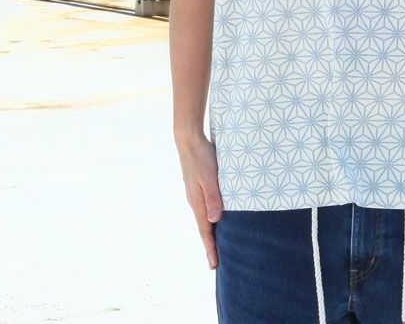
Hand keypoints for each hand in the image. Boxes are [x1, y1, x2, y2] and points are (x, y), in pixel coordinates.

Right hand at [175, 131, 222, 269]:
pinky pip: (205, 207)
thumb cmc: (201, 157)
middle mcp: (195, 201)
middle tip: (214, 263)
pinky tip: (215, 218)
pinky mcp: (198, 187)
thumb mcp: (210, 177)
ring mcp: (195, 194)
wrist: (188, 140)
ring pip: (204, 218)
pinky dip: (210, 218)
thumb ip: (213, 197)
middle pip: (204, 228)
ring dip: (210, 232)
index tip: (214, 265)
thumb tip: (214, 221)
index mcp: (197, 202)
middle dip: (210, 245)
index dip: (210, 247)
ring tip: (216, 244)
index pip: (205, 230)